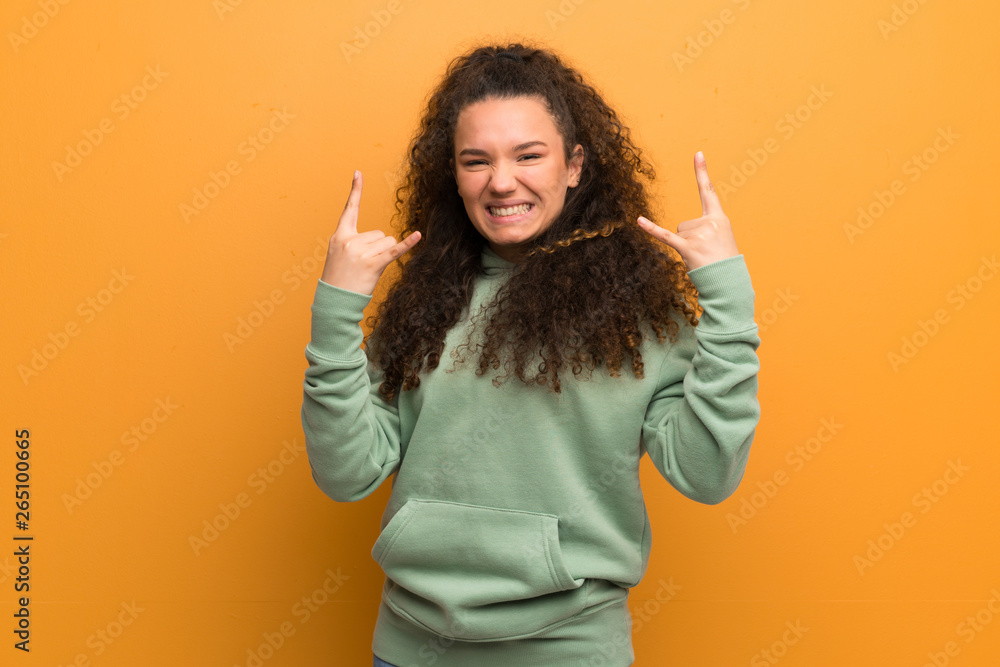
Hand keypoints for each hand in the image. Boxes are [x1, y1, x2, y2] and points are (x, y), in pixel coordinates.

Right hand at [320, 170, 420, 294]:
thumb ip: (355, 241)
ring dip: (384, 255)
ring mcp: (361, 252)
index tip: (358, 173)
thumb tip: (385, 239)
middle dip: (377, 248)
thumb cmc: (339, 279)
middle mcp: (350, 241)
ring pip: (388, 242)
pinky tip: (418, 235)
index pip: (349, 209)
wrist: (335, 301)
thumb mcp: (340, 255)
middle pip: (380, 233)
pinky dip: (408, 244)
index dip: (355, 191)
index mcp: (340, 236)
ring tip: (368, 269)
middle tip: (363, 264)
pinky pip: (394, 251)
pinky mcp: (374, 264)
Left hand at [637, 151, 739, 270]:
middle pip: (683, 224)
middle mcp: (710, 223)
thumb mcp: (721, 240)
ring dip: (684, 248)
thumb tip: (682, 233)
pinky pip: (666, 236)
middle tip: (705, 253)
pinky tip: (639, 220)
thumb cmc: (723, 264)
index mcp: (719, 219)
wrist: (729, 283)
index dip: (702, 172)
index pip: (709, 191)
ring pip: (677, 233)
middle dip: (689, 240)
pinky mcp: (688, 248)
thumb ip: (704, 230)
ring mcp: (699, 235)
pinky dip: (651, 229)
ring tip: (700, 258)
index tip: (698, 153)